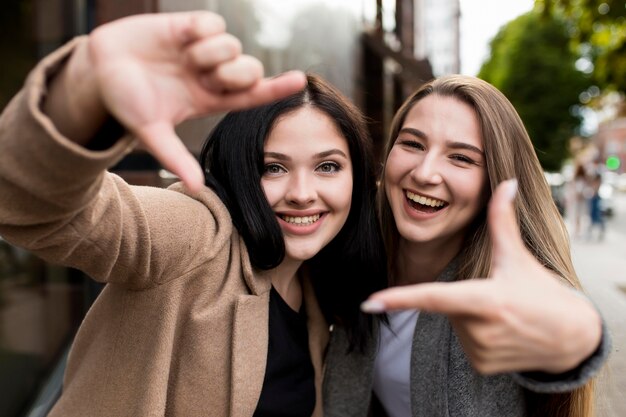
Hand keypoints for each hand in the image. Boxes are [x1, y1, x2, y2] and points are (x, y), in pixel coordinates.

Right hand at [48, 11, 305, 192]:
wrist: (99, 70)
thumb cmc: (126, 103)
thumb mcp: (150, 132)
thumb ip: (174, 157)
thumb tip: (196, 187)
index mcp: (210, 99)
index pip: (253, 95)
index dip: (277, 88)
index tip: (300, 81)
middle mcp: (212, 75)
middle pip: (250, 69)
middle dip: (235, 73)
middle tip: (205, 76)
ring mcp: (203, 50)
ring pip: (233, 46)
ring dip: (209, 54)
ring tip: (183, 59)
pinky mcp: (189, 26)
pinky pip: (213, 24)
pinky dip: (199, 31)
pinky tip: (181, 38)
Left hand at [361, 180, 601, 373]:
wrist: (571, 337)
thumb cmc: (541, 291)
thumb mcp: (518, 257)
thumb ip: (501, 220)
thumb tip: (506, 182)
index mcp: (486, 299)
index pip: (434, 298)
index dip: (400, 299)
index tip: (370, 303)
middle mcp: (481, 329)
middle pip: (446, 305)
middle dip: (460, 296)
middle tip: (493, 296)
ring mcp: (481, 351)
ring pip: (453, 324)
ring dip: (467, 316)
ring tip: (501, 315)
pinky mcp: (482, 366)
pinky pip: (463, 343)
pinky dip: (475, 334)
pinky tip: (501, 332)